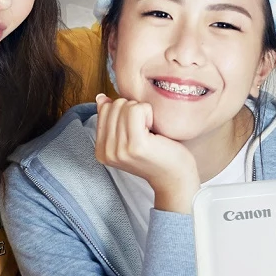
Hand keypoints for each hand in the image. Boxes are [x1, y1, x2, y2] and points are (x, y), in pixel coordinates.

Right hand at [94, 94, 198, 211]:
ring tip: (150, 131)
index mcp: (101, 150)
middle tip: (145, 130)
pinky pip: (137, 110)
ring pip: (126, 106)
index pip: (104, 110)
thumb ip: (113, 119)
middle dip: (133, 110)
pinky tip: (154, 129)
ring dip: (143, 112)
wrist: (174, 177)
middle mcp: (107, 152)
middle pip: (115, 106)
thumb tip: (101, 98)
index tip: (137, 130)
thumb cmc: (157, 154)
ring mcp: (119, 149)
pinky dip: (149, 113)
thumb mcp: (129, 137)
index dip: (124, 112)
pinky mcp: (136, 145)